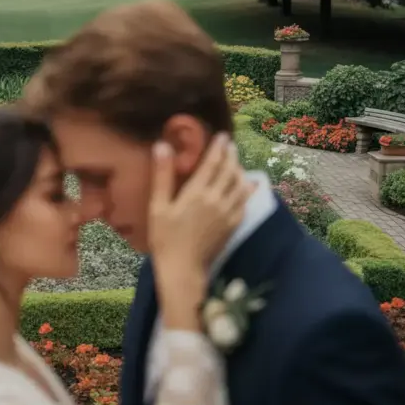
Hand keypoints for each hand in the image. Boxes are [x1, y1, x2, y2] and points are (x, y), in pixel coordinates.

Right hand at [148, 133, 253, 328]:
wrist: (183, 269)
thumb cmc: (165, 238)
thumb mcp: (158, 207)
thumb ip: (163, 176)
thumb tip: (162, 146)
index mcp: (197, 193)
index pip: (212, 163)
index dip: (218, 148)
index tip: (223, 136)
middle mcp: (217, 200)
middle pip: (230, 171)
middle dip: (231, 156)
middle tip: (230, 146)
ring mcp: (228, 213)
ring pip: (241, 185)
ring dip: (240, 171)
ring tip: (236, 163)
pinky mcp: (233, 225)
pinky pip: (245, 202)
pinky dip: (247, 190)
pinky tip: (246, 186)